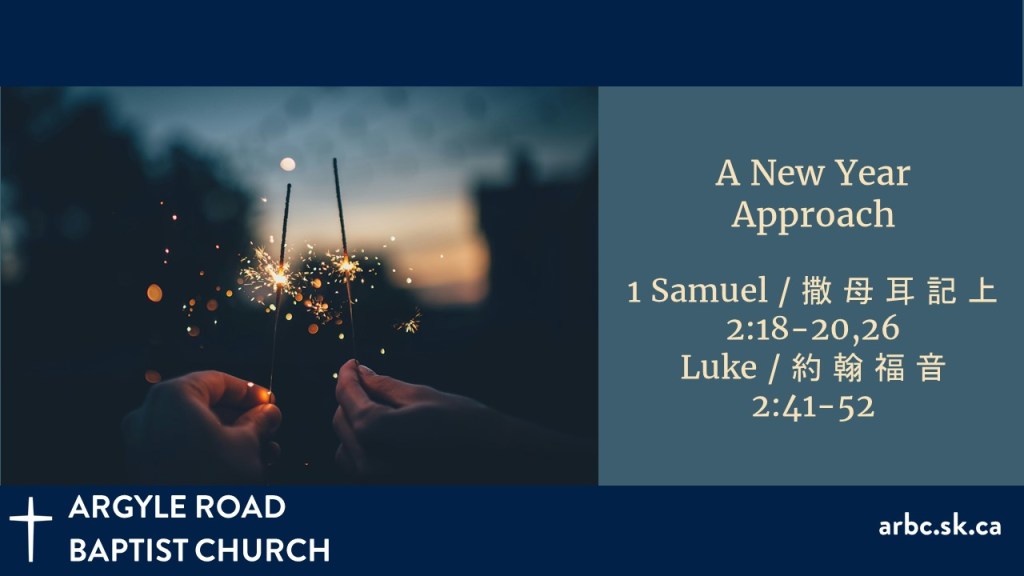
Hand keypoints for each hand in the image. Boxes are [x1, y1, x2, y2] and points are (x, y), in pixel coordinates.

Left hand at [122, 371, 281, 482]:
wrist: (181, 532)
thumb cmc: (210, 481)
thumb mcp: (247, 445)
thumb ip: (259, 422)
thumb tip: (269, 413)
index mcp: (172, 396)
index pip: (217, 380)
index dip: (249, 391)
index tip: (269, 402)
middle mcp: (148, 414)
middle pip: (203, 405)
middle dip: (240, 418)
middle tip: (267, 428)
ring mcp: (140, 442)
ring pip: (192, 428)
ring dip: (227, 437)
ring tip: (260, 452)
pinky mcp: (141, 467)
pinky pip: (177, 448)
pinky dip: (205, 450)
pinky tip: (234, 464)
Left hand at [333, 359, 593, 482]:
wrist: (498, 463)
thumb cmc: (465, 426)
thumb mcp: (422, 396)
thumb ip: (384, 386)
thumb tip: (362, 373)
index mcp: (375, 431)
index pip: (347, 396)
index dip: (347, 374)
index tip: (351, 362)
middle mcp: (368, 462)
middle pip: (341, 421)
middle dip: (350, 398)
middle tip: (367, 379)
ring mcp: (375, 483)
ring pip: (345, 445)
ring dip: (355, 424)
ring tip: (379, 408)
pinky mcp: (386, 491)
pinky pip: (360, 466)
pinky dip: (364, 447)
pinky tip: (386, 434)